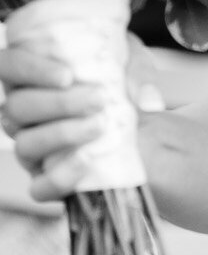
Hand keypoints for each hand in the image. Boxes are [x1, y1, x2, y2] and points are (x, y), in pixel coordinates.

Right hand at [0, 33, 161, 202]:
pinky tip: (86, 160)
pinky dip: (61, 177)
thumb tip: (145, 97)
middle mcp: (23, 113)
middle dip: (58, 103)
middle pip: (16, 107)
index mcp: (32, 77)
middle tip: (99, 99)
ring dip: (62, 134)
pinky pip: (40, 188)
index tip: (67, 75)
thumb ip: (140, 73)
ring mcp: (32, 149)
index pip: (7, 66)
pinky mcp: (47, 181)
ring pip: (25, 145)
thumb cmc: (126, 88)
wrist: (146, 128)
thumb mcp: (136, 68)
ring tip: (100, 125)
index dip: (28, 69)